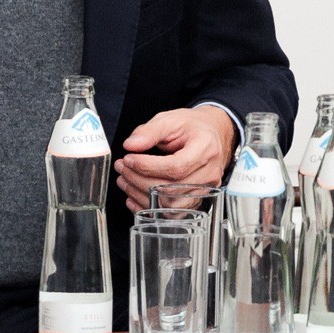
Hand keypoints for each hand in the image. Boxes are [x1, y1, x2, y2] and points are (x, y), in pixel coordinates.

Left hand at [116, 106, 233, 209]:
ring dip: (141, 195)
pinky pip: (172, 213)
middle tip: (122, 168)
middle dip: (139, 180)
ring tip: (125, 180)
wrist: (212, 136)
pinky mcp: (197, 200)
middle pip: (171, 188)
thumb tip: (131, 145)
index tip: (129, 159)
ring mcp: (205, 190)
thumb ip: (150, 131)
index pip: (177, 166)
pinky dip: (150, 208)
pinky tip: (134, 197)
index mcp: (205, 149)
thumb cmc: (192, 128)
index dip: (148, 167)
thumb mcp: (171, 119)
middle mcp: (209, 173)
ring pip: (170, 204)